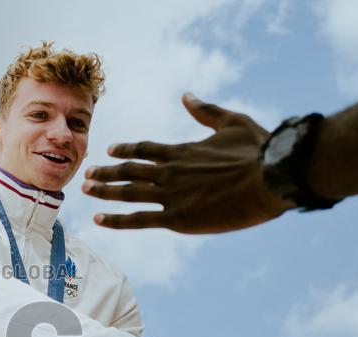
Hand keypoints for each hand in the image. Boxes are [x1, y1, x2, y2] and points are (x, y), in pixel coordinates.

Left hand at [83, 93, 290, 233]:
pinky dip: (116, 220)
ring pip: (128, 193)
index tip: (110, 151)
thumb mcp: (233, 122)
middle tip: (87, 172)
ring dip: (104, 191)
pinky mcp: (177, 218)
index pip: (145, 149)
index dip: (126, 150)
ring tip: (86, 189)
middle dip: (106, 171)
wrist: (271, 177)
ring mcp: (171, 195)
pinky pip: (138, 219)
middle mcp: (170, 171)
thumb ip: (206, 111)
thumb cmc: (259, 151)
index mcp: (183, 151)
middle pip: (129, 170)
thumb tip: (187, 96)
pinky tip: (98, 219)